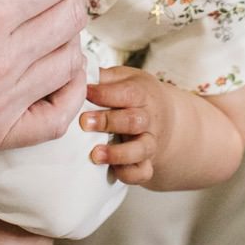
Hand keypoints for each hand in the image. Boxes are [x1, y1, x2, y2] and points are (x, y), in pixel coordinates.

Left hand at [79, 66, 168, 185]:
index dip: (105, 94)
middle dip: (108, 122)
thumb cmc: (137, 95)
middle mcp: (149, 119)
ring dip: (118, 153)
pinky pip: (143, 173)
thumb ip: (105, 78)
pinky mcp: (148, 162)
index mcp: (143, 94)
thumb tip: (79, 70)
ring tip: (95, 154)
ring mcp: (149, 142)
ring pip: (141, 149)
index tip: (84, 92)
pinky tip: (111, 171)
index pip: (128, 93)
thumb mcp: (126, 78)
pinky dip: (129, 174)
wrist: (165, 117)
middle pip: (134, 121)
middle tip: (84, 122)